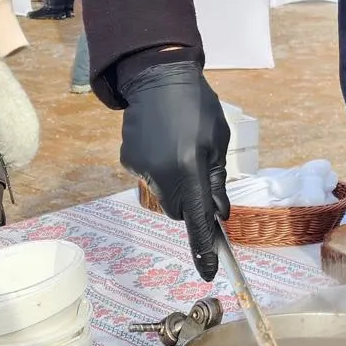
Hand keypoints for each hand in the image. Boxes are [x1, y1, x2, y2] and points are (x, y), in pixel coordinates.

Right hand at [118, 59, 231, 279]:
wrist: (157, 75)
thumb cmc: (197, 107)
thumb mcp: (218, 142)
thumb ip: (217, 180)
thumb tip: (218, 213)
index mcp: (189, 169)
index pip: (197, 219)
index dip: (203, 247)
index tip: (208, 271)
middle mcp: (161, 175)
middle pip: (178, 210)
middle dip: (191, 203)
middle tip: (200, 173)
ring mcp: (140, 168)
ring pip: (163, 195)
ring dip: (175, 184)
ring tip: (179, 149)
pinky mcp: (128, 160)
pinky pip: (149, 176)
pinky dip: (159, 169)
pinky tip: (163, 142)